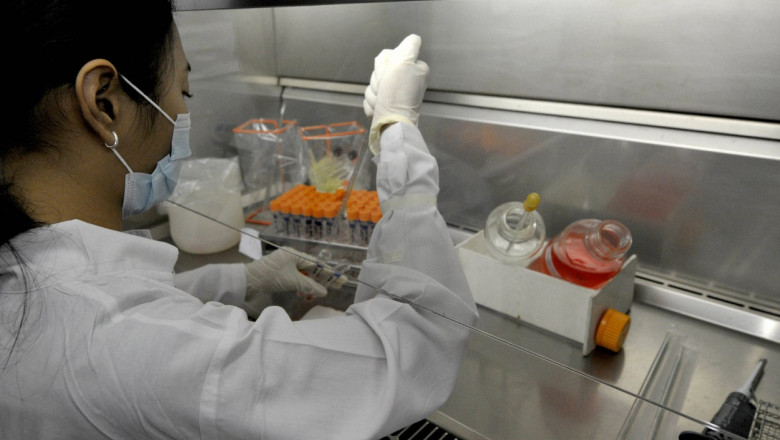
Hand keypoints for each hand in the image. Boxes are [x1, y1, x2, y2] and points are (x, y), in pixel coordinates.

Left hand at [244, 247, 346, 315]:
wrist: (247, 282)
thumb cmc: (271, 277)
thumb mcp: (293, 281)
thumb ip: (310, 286)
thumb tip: (324, 292)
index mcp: (295, 255)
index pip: (316, 264)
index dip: (329, 273)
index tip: (340, 279)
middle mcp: (291, 258)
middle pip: (311, 270)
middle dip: (321, 281)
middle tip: (335, 288)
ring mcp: (285, 267)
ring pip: (304, 277)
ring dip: (309, 287)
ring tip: (310, 297)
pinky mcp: (280, 275)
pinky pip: (296, 280)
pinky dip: (301, 287)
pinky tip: (302, 295)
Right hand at [363, 34, 429, 153]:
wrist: (391, 124)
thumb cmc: (397, 94)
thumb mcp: (405, 62)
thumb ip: (409, 46)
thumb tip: (414, 39)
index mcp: (413, 69)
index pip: (388, 56)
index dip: (383, 66)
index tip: (388, 76)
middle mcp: (406, 81)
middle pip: (379, 71)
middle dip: (377, 81)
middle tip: (384, 90)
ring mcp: (395, 94)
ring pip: (373, 85)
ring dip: (374, 94)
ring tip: (382, 102)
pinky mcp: (386, 106)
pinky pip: (370, 98)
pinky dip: (372, 104)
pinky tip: (378, 109)